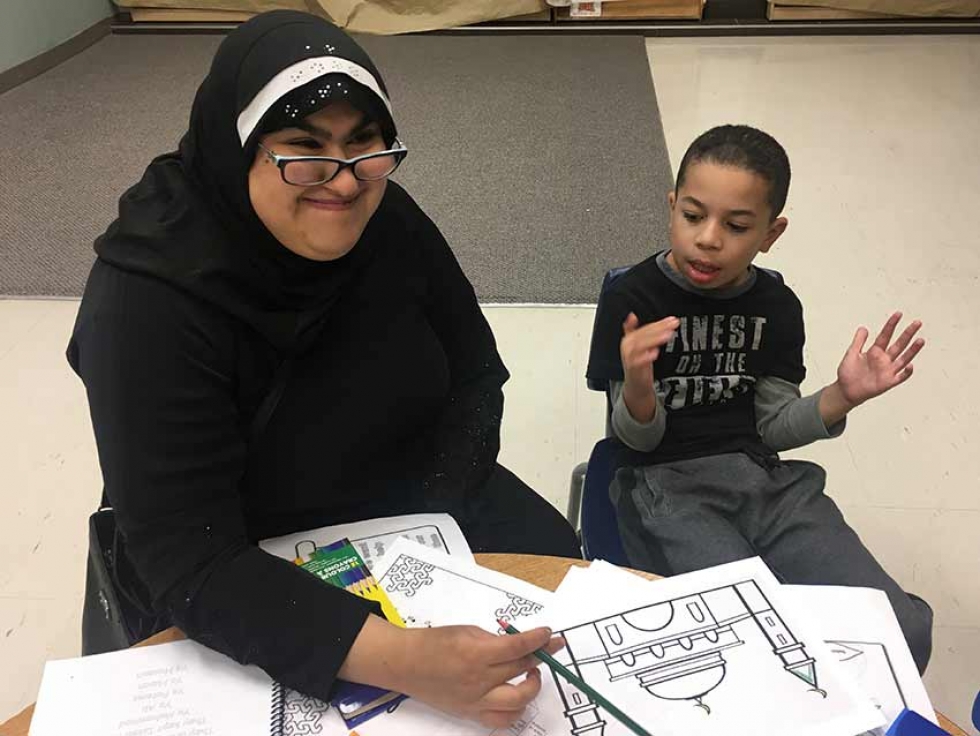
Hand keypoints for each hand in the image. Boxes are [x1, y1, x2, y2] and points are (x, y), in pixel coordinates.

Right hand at [390, 624, 563, 727]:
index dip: (539, 640)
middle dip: (541, 656)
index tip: (548, 634)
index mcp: (476, 654)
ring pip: (518, 702)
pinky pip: (502, 720)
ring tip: (532, 675)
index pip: (518, 647)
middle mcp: (478, 680)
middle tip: (548, 648)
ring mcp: (475, 700)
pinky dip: (516, 710)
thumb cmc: (433, 643)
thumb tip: (519, 644)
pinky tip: (517, 696)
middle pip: (521, 669)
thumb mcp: (467, 631)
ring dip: (532, 687)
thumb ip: (494, 639)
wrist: (406, 663)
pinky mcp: (470, 713)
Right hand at [619, 313, 677, 422]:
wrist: (636, 386)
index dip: (658, 324)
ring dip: (654, 339)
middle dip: (659, 328)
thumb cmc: (637, 364)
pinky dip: (645, 357)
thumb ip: (632, 330)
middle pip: (643, 335)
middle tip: (673, 324)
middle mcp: (627, 348)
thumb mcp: (635, 346)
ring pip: (640, 345)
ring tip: (668, 334)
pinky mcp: (633, 370)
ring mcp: (629, 359)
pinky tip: (655, 352)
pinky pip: (637, 362)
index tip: (671, 320)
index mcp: (629, 340)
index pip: (645, 329)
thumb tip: (631, 315)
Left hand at [835, 312, 924, 407]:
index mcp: (875, 351)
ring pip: (904, 358)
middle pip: (899, 344)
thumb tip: (864, 327)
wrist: (845, 391)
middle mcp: (884, 359)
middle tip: (917, 322)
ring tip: (920, 340)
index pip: (885, 335)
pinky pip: (900, 377)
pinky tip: (910, 365)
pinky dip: (906, 372)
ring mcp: (887, 370)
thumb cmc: (848, 373)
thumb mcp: (851, 354)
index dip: (891, 325)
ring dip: (912, 350)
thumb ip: (858, 341)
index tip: (898, 314)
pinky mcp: (888, 382)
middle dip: (908, 334)